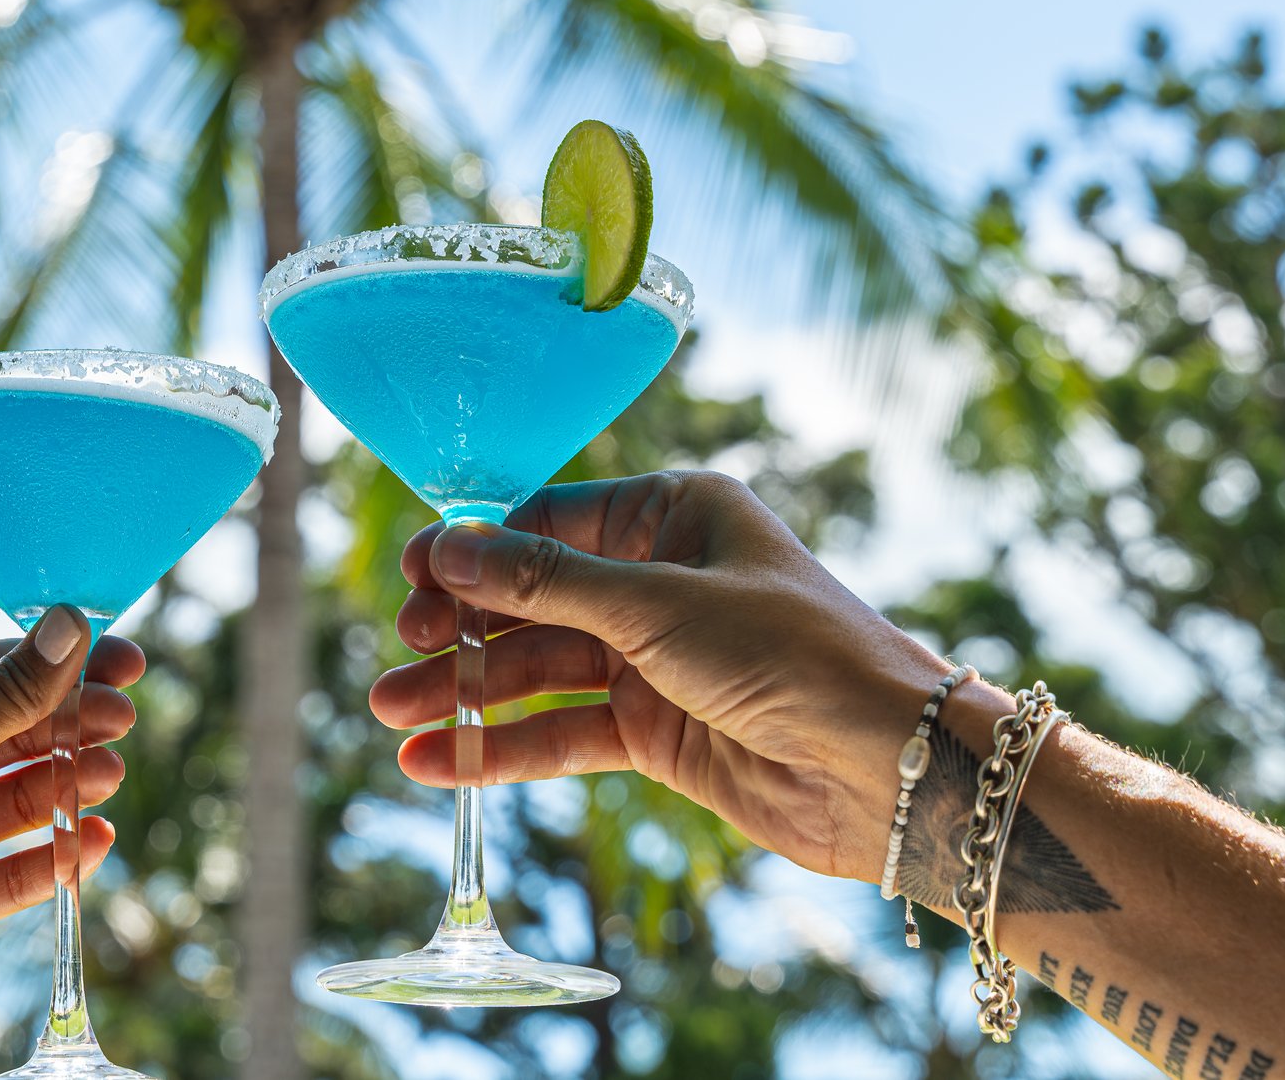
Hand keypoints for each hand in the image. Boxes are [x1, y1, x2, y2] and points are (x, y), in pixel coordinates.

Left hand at [0, 608, 141, 1028]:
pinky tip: (92, 840)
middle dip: (66, 727)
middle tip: (122, 720)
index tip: (122, 661)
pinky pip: (11, 871)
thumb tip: (72, 625)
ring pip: (13, 802)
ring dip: (64, 786)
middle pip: (6, 736)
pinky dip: (54, 857)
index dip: (55, 666)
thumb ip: (14, 690)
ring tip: (107, 777)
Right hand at [370, 473, 947, 880]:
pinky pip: (563, 732)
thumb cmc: (794, 653)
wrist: (890, 769)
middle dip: (462, 630)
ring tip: (393, 716)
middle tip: (401, 656)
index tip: (412, 580)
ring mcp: (657, 660)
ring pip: (539, 671)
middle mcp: (660, 580)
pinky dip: (503, 746)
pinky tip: (437, 761)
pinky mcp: (658, 733)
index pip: (548, 522)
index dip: (475, 551)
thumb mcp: (658, 605)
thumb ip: (545, 584)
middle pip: (533, 600)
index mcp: (674, 515)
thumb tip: (447, 547)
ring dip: (468, 695)